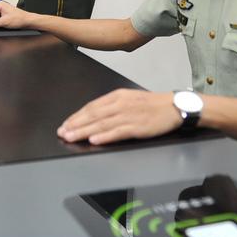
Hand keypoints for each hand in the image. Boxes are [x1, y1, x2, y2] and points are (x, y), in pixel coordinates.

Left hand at [57, 89, 181, 144]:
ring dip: (84, 131)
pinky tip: (94, 140)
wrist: (174, 106)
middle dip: (75, 124)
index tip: (66, 124)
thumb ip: (111, 106)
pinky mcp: (137, 127)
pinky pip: (117, 132)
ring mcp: (128, 115)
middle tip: (62, 132)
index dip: (77, 116)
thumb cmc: (151, 105)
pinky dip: (105, 136)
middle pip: (93, 115)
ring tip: (71, 137)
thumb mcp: (129, 99)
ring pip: (101, 124)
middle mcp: (120, 104)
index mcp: (117, 96)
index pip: (92, 106)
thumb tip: (93, 115)